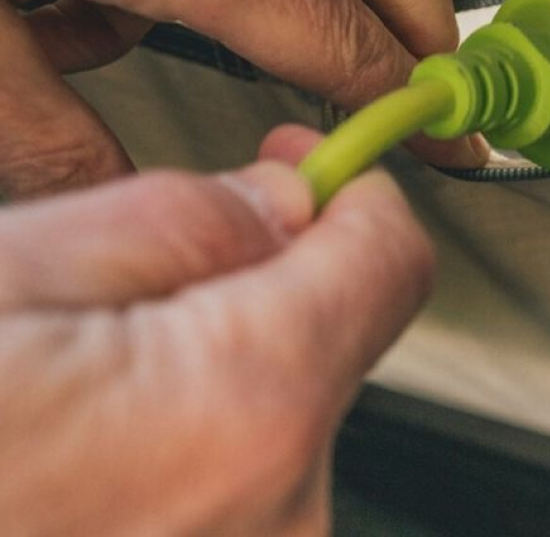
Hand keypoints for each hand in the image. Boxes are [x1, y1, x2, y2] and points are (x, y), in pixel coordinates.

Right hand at [0, 125, 430, 533]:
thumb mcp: (3, 279)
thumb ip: (175, 226)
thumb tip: (282, 202)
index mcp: (242, 406)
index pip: (389, 262)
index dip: (353, 194)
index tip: (316, 170)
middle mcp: (277, 515)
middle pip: (330, 342)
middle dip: (258, 286)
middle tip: (132, 279)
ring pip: (275, 419)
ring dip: (207, 374)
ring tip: (70, 388)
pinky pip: (235, 492)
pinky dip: (185, 450)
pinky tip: (81, 458)